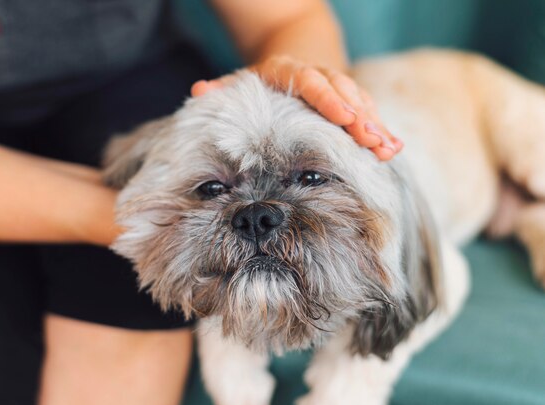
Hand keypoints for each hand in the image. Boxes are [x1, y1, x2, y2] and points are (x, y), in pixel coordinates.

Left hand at [191, 55, 402, 160]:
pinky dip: (381, 130)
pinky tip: (393, 150)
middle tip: (371, 140)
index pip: (308, 81)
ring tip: (387, 150)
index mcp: (287, 72)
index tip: (341, 116)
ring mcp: (335, 89)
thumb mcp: (238, 84)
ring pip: (360, 102)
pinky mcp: (348, 102)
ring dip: (375, 125)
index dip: (326, 98)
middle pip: (341, 92)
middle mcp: (316, 77)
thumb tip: (199, 92)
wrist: (284, 65)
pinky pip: (368, 113)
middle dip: (359, 116)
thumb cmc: (258, 85)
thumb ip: (222, 91)